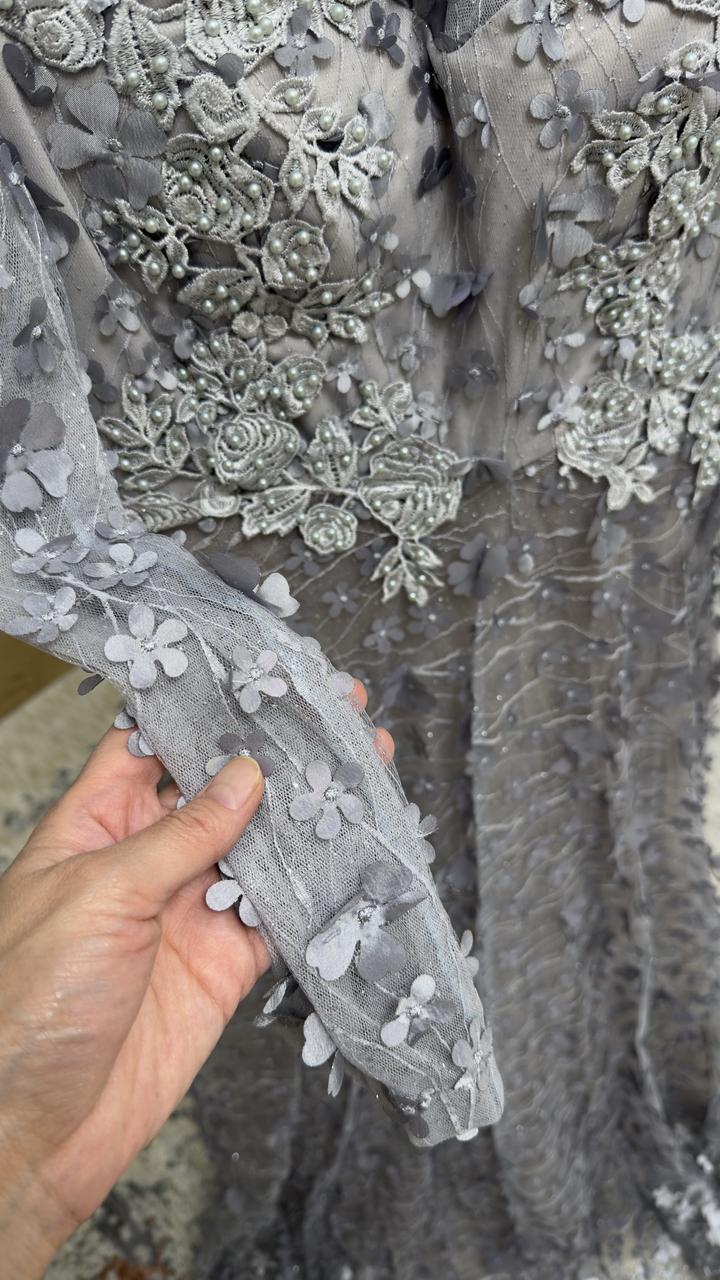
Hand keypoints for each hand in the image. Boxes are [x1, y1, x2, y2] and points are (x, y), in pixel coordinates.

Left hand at [0, 679, 392, 1276]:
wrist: (35, 1130)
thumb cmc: (26, 1003)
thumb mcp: (100, 895)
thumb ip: (181, 835)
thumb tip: (244, 775)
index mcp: (95, 825)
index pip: (153, 744)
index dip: (204, 708)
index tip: (259, 676)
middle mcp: (146, 860)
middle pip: (220, 790)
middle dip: (274, 754)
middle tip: (334, 715)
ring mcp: (188, 911)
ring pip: (260, 848)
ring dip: (308, 816)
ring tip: (361, 772)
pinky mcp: (223, 964)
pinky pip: (280, 917)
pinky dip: (320, 891)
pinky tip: (356, 856)